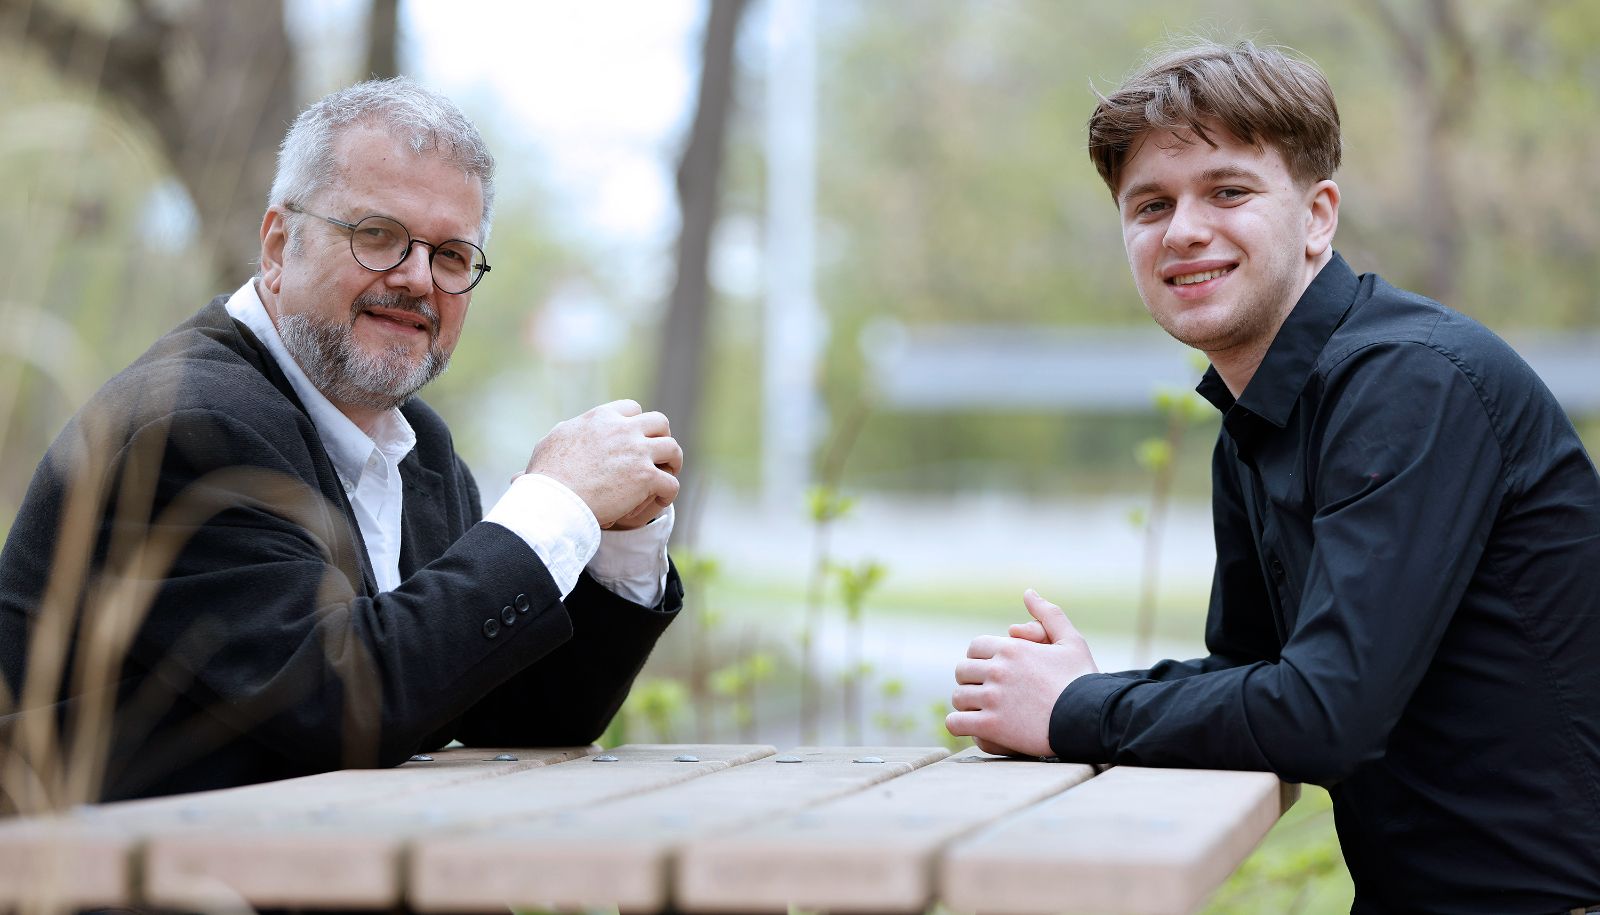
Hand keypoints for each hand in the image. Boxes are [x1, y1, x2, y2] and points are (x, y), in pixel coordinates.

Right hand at [525, 400, 681, 528]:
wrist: (554, 499)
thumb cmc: (547, 477)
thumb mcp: (550, 442)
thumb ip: (565, 431)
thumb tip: (568, 427)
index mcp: (601, 418)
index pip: (632, 408)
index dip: (637, 424)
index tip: (636, 439)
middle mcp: (623, 429)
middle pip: (659, 422)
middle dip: (662, 437)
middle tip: (658, 455)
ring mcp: (637, 452)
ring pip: (672, 448)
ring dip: (672, 462)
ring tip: (667, 475)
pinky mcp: (645, 477)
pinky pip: (671, 482)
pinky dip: (669, 491)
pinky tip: (661, 498)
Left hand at [946, 589, 1099, 757]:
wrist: (1092, 720)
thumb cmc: (1084, 681)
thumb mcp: (1071, 641)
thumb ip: (1048, 614)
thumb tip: (1028, 592)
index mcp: (1012, 649)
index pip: (975, 647)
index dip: (979, 658)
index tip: (989, 670)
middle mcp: (998, 670)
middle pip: (963, 671)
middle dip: (971, 680)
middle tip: (983, 691)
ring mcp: (992, 698)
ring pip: (958, 697)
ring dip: (966, 704)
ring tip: (979, 711)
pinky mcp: (991, 727)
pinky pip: (956, 723)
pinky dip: (959, 725)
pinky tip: (971, 727)